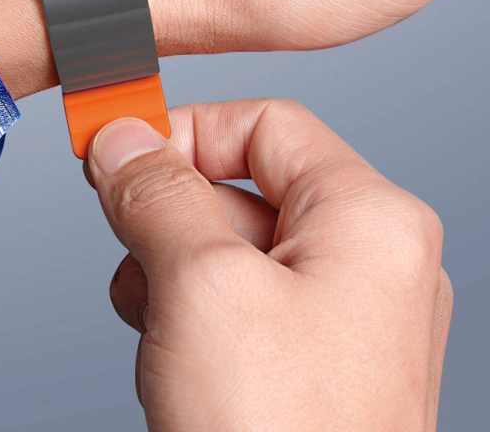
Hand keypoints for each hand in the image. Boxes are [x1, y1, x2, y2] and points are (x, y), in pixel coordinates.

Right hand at [88, 101, 451, 431]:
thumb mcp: (199, 284)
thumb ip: (156, 191)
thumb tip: (121, 136)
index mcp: (371, 219)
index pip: (265, 123)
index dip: (185, 130)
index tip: (116, 153)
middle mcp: (373, 260)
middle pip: (246, 184)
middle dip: (173, 214)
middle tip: (126, 242)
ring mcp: (349, 318)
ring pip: (236, 246)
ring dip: (175, 269)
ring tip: (156, 321)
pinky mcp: (319, 366)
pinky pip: (244, 303)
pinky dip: (194, 314)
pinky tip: (173, 357)